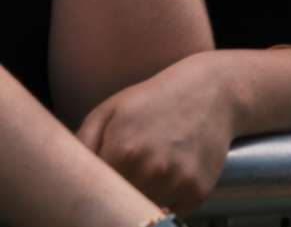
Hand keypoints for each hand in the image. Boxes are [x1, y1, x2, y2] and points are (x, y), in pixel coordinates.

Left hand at [77, 52, 237, 213]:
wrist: (215, 91)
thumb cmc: (155, 99)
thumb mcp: (110, 111)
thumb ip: (80, 145)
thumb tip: (62, 179)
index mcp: (122, 151)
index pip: (93, 194)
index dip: (91, 192)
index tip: (94, 188)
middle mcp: (151, 170)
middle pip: (119, 206)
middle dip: (117, 196)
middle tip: (124, 177)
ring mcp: (177, 182)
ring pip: (144, 211)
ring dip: (142, 200)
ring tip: (150, 172)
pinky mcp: (198, 190)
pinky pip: (172, 212)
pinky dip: (168, 201)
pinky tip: (172, 174)